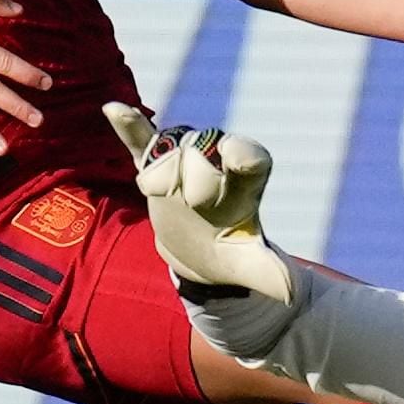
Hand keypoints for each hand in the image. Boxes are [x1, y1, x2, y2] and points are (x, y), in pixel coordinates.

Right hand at [107, 103, 294, 302]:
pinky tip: (113, 109)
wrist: (201, 253)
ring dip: (163, 167)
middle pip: (204, 152)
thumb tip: (290, 295)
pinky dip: (129, 127)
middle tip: (196, 206)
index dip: (243, 156)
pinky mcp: (153, 167)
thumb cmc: (232, 254)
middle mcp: (218, 162)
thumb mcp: (250, 265)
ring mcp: (184, 162)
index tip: (239, 158)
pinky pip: (141, 141)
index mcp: (247, 183)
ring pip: (171, 148)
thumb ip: (271, 273)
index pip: (250, 158)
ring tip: (159, 190)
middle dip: (195, 178)